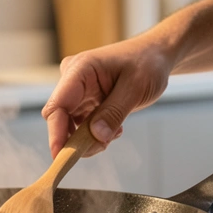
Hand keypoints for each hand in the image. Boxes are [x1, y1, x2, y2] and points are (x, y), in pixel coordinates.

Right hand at [42, 37, 174, 156]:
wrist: (157, 55)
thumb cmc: (147, 63)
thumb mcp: (135, 88)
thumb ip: (114, 113)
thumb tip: (96, 137)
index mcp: (80, 69)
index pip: (58, 105)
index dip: (55, 133)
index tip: (60, 157)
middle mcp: (73, 79)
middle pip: (60, 119)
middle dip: (77, 139)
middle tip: (103, 145)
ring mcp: (78, 91)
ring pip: (70, 126)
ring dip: (89, 138)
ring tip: (117, 131)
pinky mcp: (86, 101)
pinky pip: (82, 126)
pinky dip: (96, 133)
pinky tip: (116, 127)